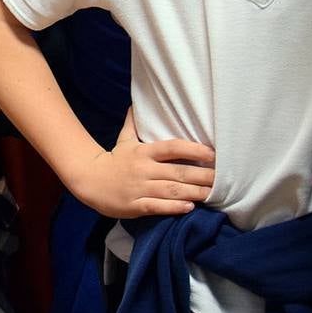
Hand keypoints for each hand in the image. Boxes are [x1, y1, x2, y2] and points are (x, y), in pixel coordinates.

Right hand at [71, 107, 215, 217]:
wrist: (89, 180)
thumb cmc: (112, 160)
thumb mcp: (123, 140)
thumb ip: (133, 124)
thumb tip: (135, 105)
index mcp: (143, 152)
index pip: (172, 148)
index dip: (193, 150)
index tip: (212, 154)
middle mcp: (144, 169)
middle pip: (178, 172)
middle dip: (202, 176)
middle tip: (222, 179)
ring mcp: (140, 188)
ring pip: (172, 191)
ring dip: (194, 193)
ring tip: (212, 194)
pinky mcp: (136, 205)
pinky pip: (158, 207)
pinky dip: (175, 207)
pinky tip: (189, 207)